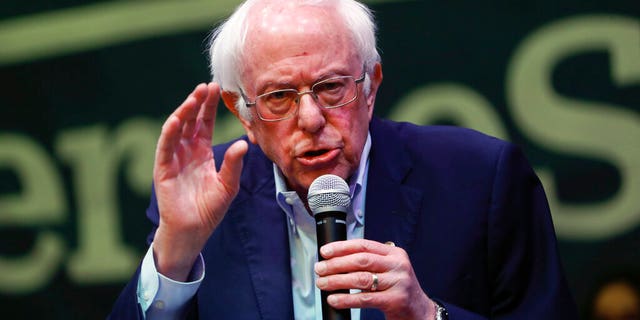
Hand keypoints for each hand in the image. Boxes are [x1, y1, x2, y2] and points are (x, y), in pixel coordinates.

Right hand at [152, 83, 247, 280]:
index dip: (210, 107)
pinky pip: (165, 147)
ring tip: (194, 97)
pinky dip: (170, 132)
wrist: (193, 230)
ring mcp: (174, 158)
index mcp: (202, 153)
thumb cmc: (210, 209)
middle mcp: (187, 152)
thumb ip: (234, 164)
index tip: (216, 89)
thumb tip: (244, 143)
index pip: (205, 124)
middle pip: (192, 121)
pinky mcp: (163, 169)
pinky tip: (176, 119)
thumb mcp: (228, 185)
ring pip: (178, 129)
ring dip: (184, 112)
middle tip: (207, 86)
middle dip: (198, 103)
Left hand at [314, 239, 435, 319]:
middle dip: (336, 264)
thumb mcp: (389, 270)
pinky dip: (346, 299)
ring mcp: (398, 282)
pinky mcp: (395, 300)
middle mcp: (397, 265)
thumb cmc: (399, 290)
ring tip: (323, 283)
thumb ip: (370, 263)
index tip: (325, 251)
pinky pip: (365, 299)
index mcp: (394, 253)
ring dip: (337, 280)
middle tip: (320, 268)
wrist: (420, 311)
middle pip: (361, 260)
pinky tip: (334, 299)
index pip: (364, 245)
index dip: (342, 247)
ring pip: (361, 278)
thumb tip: (336, 260)